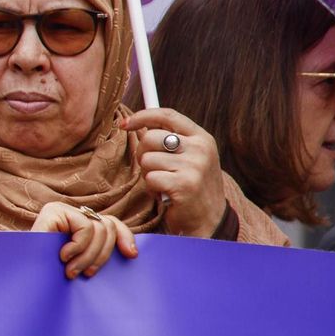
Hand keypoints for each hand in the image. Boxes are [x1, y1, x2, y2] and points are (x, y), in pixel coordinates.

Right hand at [31, 201, 137, 278]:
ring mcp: (62, 210)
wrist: (21, 276)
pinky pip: (84, 228)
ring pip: (99, 228)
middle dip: (101, 255)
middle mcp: (71, 213)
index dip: (125, 236)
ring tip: (71, 271)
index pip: (111, 223)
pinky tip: (63, 257)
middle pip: (108, 227)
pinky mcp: (54, 211)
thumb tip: (133, 252)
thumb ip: (98, 253)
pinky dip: (78, 247)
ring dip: (88, 256)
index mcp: (79, 224)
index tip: (132, 256)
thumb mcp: (81, 264)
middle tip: (87, 274)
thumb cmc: (49, 275)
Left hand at [122, 108, 226, 237]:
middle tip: (153, 168)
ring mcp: (194, 166)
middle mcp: (200, 149)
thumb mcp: (189, 157)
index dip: (143, 116)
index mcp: (202, 138)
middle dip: (142, 153)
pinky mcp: (185, 185)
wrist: (209, 220)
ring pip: (147, 159)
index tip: (125, 123)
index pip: (168, 115)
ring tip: (164, 183)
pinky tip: (166, 194)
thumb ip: (169, 139)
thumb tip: (135, 123)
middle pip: (150, 137)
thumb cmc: (191, 185)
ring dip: (148, 174)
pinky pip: (150, 178)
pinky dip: (152, 188)